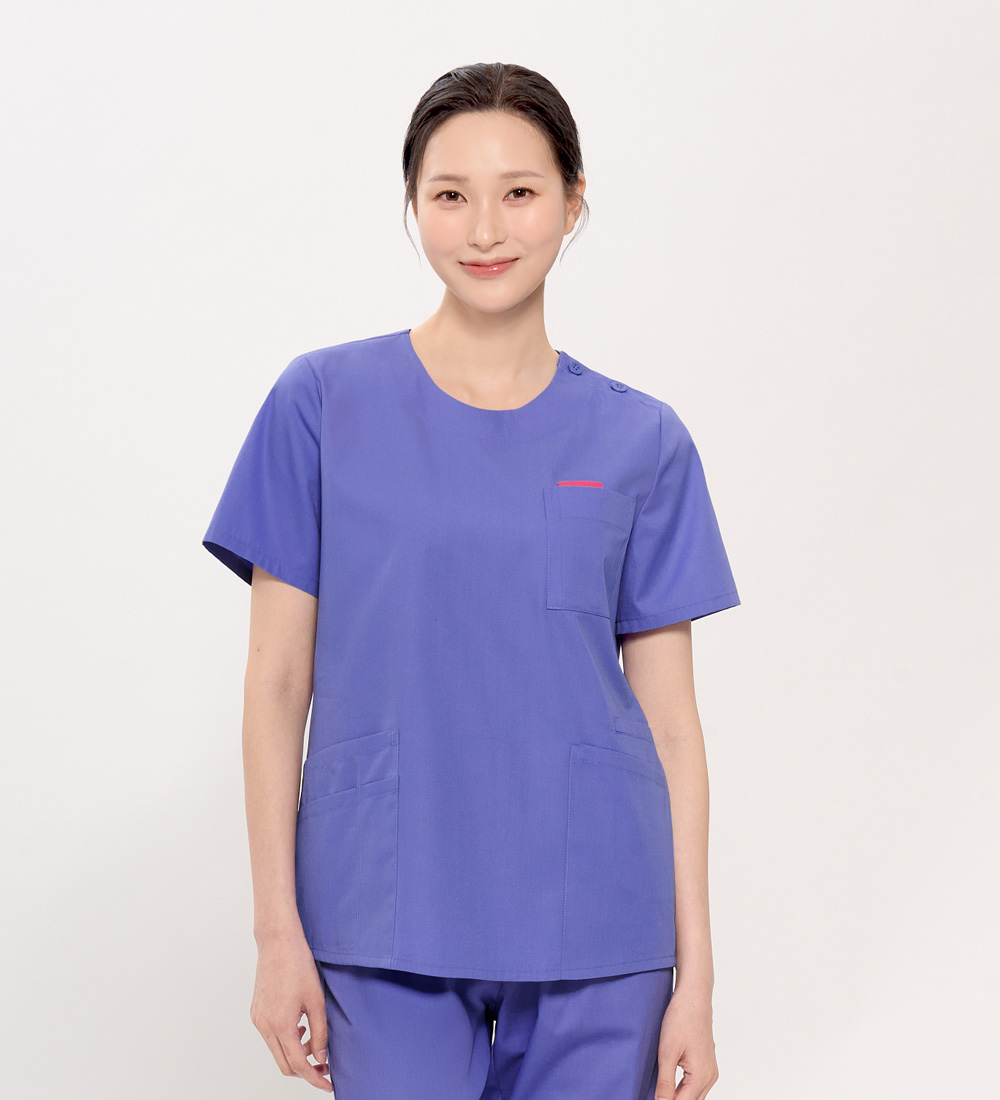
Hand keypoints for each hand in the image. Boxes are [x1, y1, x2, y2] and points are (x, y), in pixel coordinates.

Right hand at [249, 929, 331, 1091]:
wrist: (277, 941)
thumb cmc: (298, 964)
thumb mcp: (316, 999)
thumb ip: (320, 1032)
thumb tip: (321, 1057)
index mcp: (281, 1024)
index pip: (298, 1065)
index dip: (314, 1079)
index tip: (328, 1084)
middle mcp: (265, 1026)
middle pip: (284, 1064)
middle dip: (305, 1070)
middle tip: (325, 1066)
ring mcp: (258, 1019)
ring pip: (276, 1052)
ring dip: (295, 1054)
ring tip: (313, 1042)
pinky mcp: (256, 1012)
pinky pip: (271, 1038)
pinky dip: (286, 1041)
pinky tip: (300, 1028)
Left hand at [653, 987, 718, 1099]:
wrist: (693, 997)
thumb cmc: (681, 1020)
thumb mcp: (667, 1052)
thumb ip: (665, 1082)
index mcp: (701, 1076)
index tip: (652, 1098)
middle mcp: (710, 1077)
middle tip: (655, 1094)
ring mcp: (710, 1070)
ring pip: (694, 1095)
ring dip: (678, 1096)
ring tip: (660, 1091)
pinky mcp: (707, 1063)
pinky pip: (696, 1085)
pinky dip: (684, 1089)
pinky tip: (670, 1085)